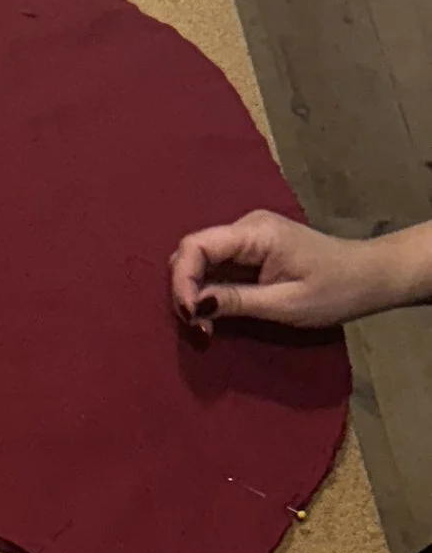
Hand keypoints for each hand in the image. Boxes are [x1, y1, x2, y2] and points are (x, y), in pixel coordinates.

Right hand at [169, 210, 404, 335]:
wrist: (370, 278)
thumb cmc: (336, 290)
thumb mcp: (286, 302)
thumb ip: (236, 300)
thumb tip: (194, 306)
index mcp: (256, 232)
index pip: (196, 246)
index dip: (183, 280)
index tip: (190, 314)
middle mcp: (246, 227)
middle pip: (192, 251)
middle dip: (185, 289)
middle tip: (197, 325)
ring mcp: (248, 238)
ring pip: (200, 261)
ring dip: (195, 293)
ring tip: (206, 324)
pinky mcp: (251, 252)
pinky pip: (216, 267)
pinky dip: (208, 292)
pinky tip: (215, 314)